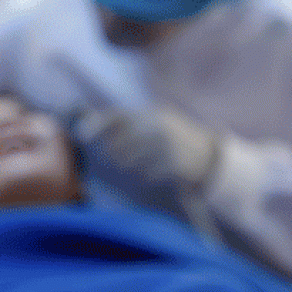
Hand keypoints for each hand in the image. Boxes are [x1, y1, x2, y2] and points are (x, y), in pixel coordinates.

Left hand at [73, 107, 221, 188]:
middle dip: (116, 154)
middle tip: (121, 158)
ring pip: (130, 162)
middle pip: (118, 145)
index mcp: (152, 115)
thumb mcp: (156, 123)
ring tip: (144, 163)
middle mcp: (159, 127)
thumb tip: (89, 127)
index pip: (119, 116)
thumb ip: (129, 124)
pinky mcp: (174, 164)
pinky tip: (157, 171)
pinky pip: (146, 174)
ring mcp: (167, 146)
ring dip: (132, 166)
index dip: (98, 124)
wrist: (208, 155)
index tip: (83, 134)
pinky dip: (147, 176)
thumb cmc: (174, 139)